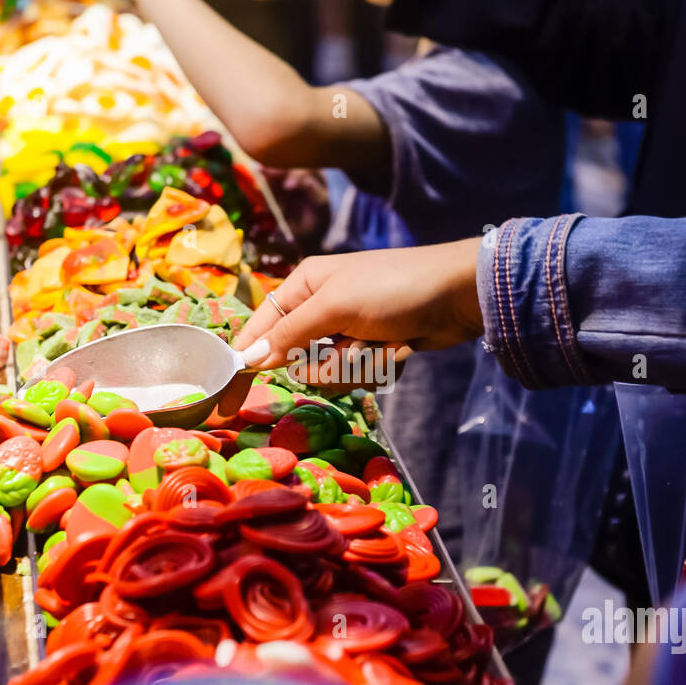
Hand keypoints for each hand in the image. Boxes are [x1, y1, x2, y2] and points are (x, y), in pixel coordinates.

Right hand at [231, 238, 482, 372]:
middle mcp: (320, 309)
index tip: (227, 399)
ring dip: (357, 366)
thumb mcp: (334, 306)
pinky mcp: (373, 351)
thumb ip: (290, 334)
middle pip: (296, 361)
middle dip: (327, 363)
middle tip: (352, 345)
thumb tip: (249, 358)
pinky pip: (358, 377)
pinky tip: (399, 347)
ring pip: (329, 375)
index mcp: (304, 286)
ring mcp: (348, 333)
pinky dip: (379, 367)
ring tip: (383, 342)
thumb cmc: (393, 288)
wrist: (458, 295)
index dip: (245, 360)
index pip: (260, 328)